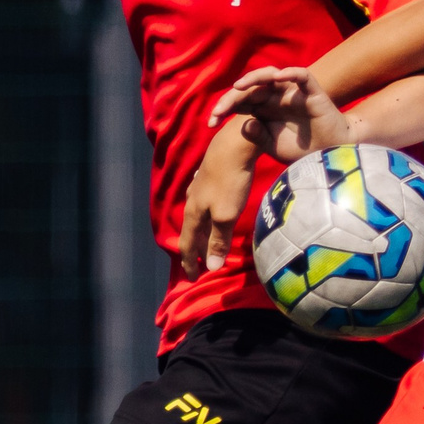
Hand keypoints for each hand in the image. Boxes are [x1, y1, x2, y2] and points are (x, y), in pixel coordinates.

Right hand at [179, 125, 263, 277]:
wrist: (234, 145)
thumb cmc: (231, 182)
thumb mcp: (227, 215)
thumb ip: (218, 240)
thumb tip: (211, 267)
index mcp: (194, 213)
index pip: (188, 244)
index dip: (190, 263)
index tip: (193, 278)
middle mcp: (192, 201)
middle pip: (191, 231)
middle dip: (194, 249)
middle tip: (199, 265)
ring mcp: (199, 187)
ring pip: (196, 216)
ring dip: (200, 232)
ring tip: (205, 241)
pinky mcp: (209, 176)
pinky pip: (203, 202)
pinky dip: (205, 215)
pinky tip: (208, 209)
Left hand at [207, 69, 355, 161]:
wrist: (330, 154)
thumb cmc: (302, 150)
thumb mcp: (274, 147)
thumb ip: (258, 137)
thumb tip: (244, 124)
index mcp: (264, 110)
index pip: (239, 102)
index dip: (223, 108)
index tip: (210, 123)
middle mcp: (275, 97)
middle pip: (250, 87)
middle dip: (231, 97)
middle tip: (219, 110)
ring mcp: (292, 93)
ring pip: (271, 76)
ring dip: (254, 77)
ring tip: (240, 86)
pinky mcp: (312, 91)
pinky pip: (301, 75)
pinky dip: (290, 73)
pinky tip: (277, 77)